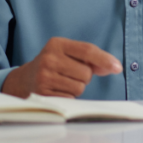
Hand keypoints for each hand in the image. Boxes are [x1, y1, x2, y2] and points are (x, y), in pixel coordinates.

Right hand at [2, 37, 121, 97]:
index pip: (87, 50)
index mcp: (57, 44)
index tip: (118, 68)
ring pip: (80, 87)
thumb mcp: (68, 54)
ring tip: (63, 82)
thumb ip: (92, 59)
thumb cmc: (54, 65)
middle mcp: (49, 58)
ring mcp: (44, 76)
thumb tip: (113, 67)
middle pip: (86, 72)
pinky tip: (58, 90)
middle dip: (85, 76)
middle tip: (71, 74)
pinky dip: (69, 96)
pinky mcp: (43, 93)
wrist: (24, 80)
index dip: (105, 59)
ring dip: (77, 87)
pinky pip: (70, 98)